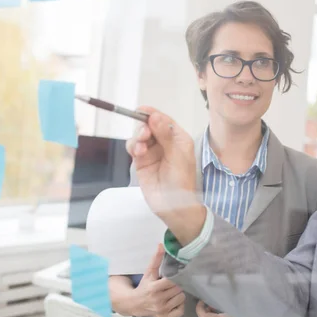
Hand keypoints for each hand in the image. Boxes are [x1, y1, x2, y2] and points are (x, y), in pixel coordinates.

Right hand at [109, 244, 184, 316]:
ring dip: (179, 294)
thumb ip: (156, 259)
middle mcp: (158, 300)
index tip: (176, 274)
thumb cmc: (144, 286)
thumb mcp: (149, 272)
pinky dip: (179, 306)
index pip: (172, 281)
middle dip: (177, 285)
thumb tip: (161, 245)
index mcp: (154, 288)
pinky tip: (174, 301)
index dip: (176, 277)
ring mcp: (162, 310)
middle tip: (173, 284)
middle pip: (178, 289)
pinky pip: (180, 311)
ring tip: (172, 292)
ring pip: (181, 299)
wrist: (134, 304)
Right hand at [126, 107, 205, 243]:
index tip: (141, 110)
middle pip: (149, 126)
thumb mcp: (177, 156)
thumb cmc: (182, 181)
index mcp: (178, 138)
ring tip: (141, 148)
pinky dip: (133, 146)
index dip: (152, 114)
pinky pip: (134, 147)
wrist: (173, 206)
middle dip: (144, 127)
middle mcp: (165, 143)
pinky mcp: (141, 162)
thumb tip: (155, 116)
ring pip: (139, 136)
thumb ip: (165, 135)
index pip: (164, 120)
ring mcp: (152, 152)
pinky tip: (138, 152)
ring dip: (138, 137)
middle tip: (143, 134)